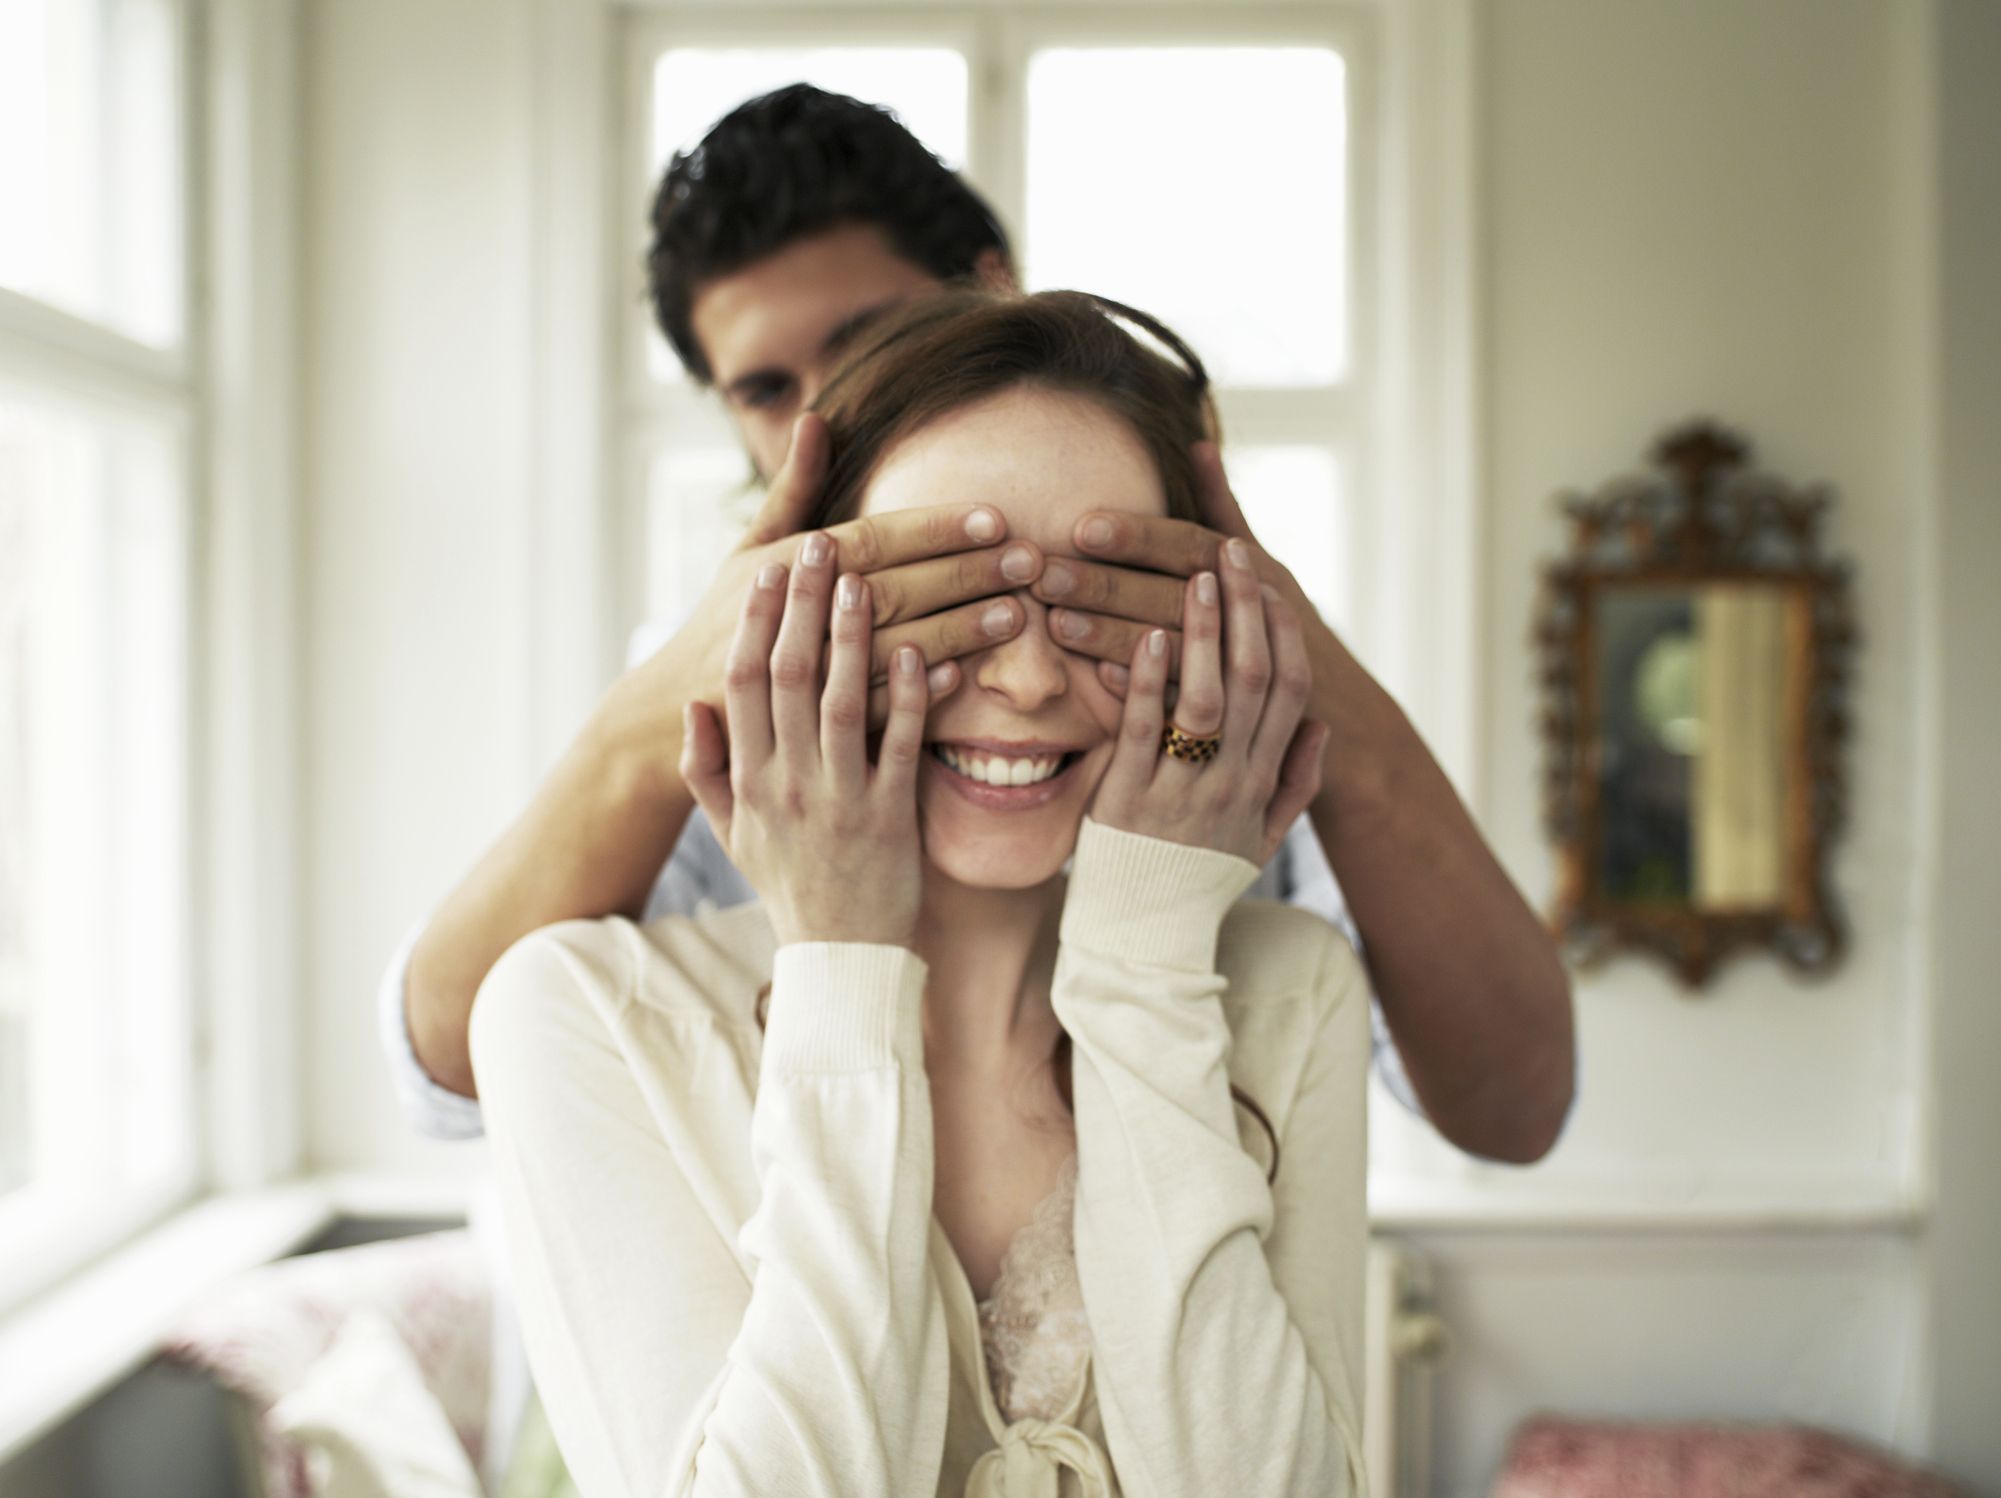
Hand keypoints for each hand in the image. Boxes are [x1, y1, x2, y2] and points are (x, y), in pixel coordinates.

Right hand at [658, 413, 1040, 728]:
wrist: (669, 720)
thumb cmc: (725, 624)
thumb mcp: (747, 552)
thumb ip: (793, 490)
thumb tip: (817, 416)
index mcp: (777, 573)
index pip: (869, 543)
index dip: (930, 530)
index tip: (990, 517)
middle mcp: (791, 625)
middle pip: (891, 594)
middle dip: (962, 574)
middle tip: (1025, 558)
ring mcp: (803, 680)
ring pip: (891, 652)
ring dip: (956, 631)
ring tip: (1015, 613)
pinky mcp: (810, 733)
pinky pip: (870, 716)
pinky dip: (914, 693)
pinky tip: (963, 675)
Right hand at [680, 532, 932, 947]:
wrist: (840, 959)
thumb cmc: (789, 888)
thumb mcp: (731, 835)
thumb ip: (704, 773)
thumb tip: (691, 709)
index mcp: (748, 780)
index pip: (740, 684)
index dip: (752, 623)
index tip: (766, 570)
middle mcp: (786, 783)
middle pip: (787, 677)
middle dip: (800, 607)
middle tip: (817, 546)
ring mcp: (838, 799)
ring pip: (839, 701)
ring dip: (851, 636)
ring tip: (862, 580)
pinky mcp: (889, 817)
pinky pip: (897, 746)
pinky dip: (906, 697)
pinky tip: (918, 650)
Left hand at [1032, 441, 1345, 732]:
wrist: (1346, 724)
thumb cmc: (1288, 633)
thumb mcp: (1267, 567)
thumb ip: (1225, 509)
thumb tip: (1197, 443)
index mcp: (1259, 575)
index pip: (1191, 547)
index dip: (1139, 536)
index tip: (1083, 526)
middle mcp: (1257, 617)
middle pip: (1174, 596)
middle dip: (1108, 584)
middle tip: (1046, 572)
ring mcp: (1246, 670)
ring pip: (1174, 649)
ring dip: (1115, 636)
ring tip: (1057, 623)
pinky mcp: (1233, 719)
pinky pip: (1187, 706)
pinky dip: (1147, 690)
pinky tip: (1100, 678)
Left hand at [1088, 537, 1327, 866]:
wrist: (1144, 940)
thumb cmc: (1198, 882)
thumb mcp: (1261, 841)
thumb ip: (1295, 785)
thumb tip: (1322, 728)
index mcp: (1262, 782)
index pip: (1291, 693)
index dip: (1283, 634)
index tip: (1269, 584)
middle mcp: (1231, 781)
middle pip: (1253, 681)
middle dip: (1246, 611)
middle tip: (1233, 553)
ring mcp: (1182, 790)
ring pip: (1206, 698)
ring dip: (1204, 631)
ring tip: (1196, 575)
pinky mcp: (1130, 799)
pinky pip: (1146, 729)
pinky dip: (1150, 680)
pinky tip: (1148, 634)